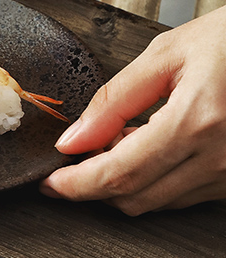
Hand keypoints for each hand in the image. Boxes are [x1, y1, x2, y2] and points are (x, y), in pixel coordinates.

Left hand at [40, 7, 225, 213]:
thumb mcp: (166, 55)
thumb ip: (112, 101)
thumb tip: (72, 140)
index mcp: (197, 122)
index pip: (117, 175)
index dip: (74, 185)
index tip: (48, 183)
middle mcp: (219, 158)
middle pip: (133, 198)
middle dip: (93, 185)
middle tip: (79, 153)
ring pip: (157, 202)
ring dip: (125, 181)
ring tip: (122, 138)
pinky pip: (184, 195)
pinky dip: (154, 179)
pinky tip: (151, 146)